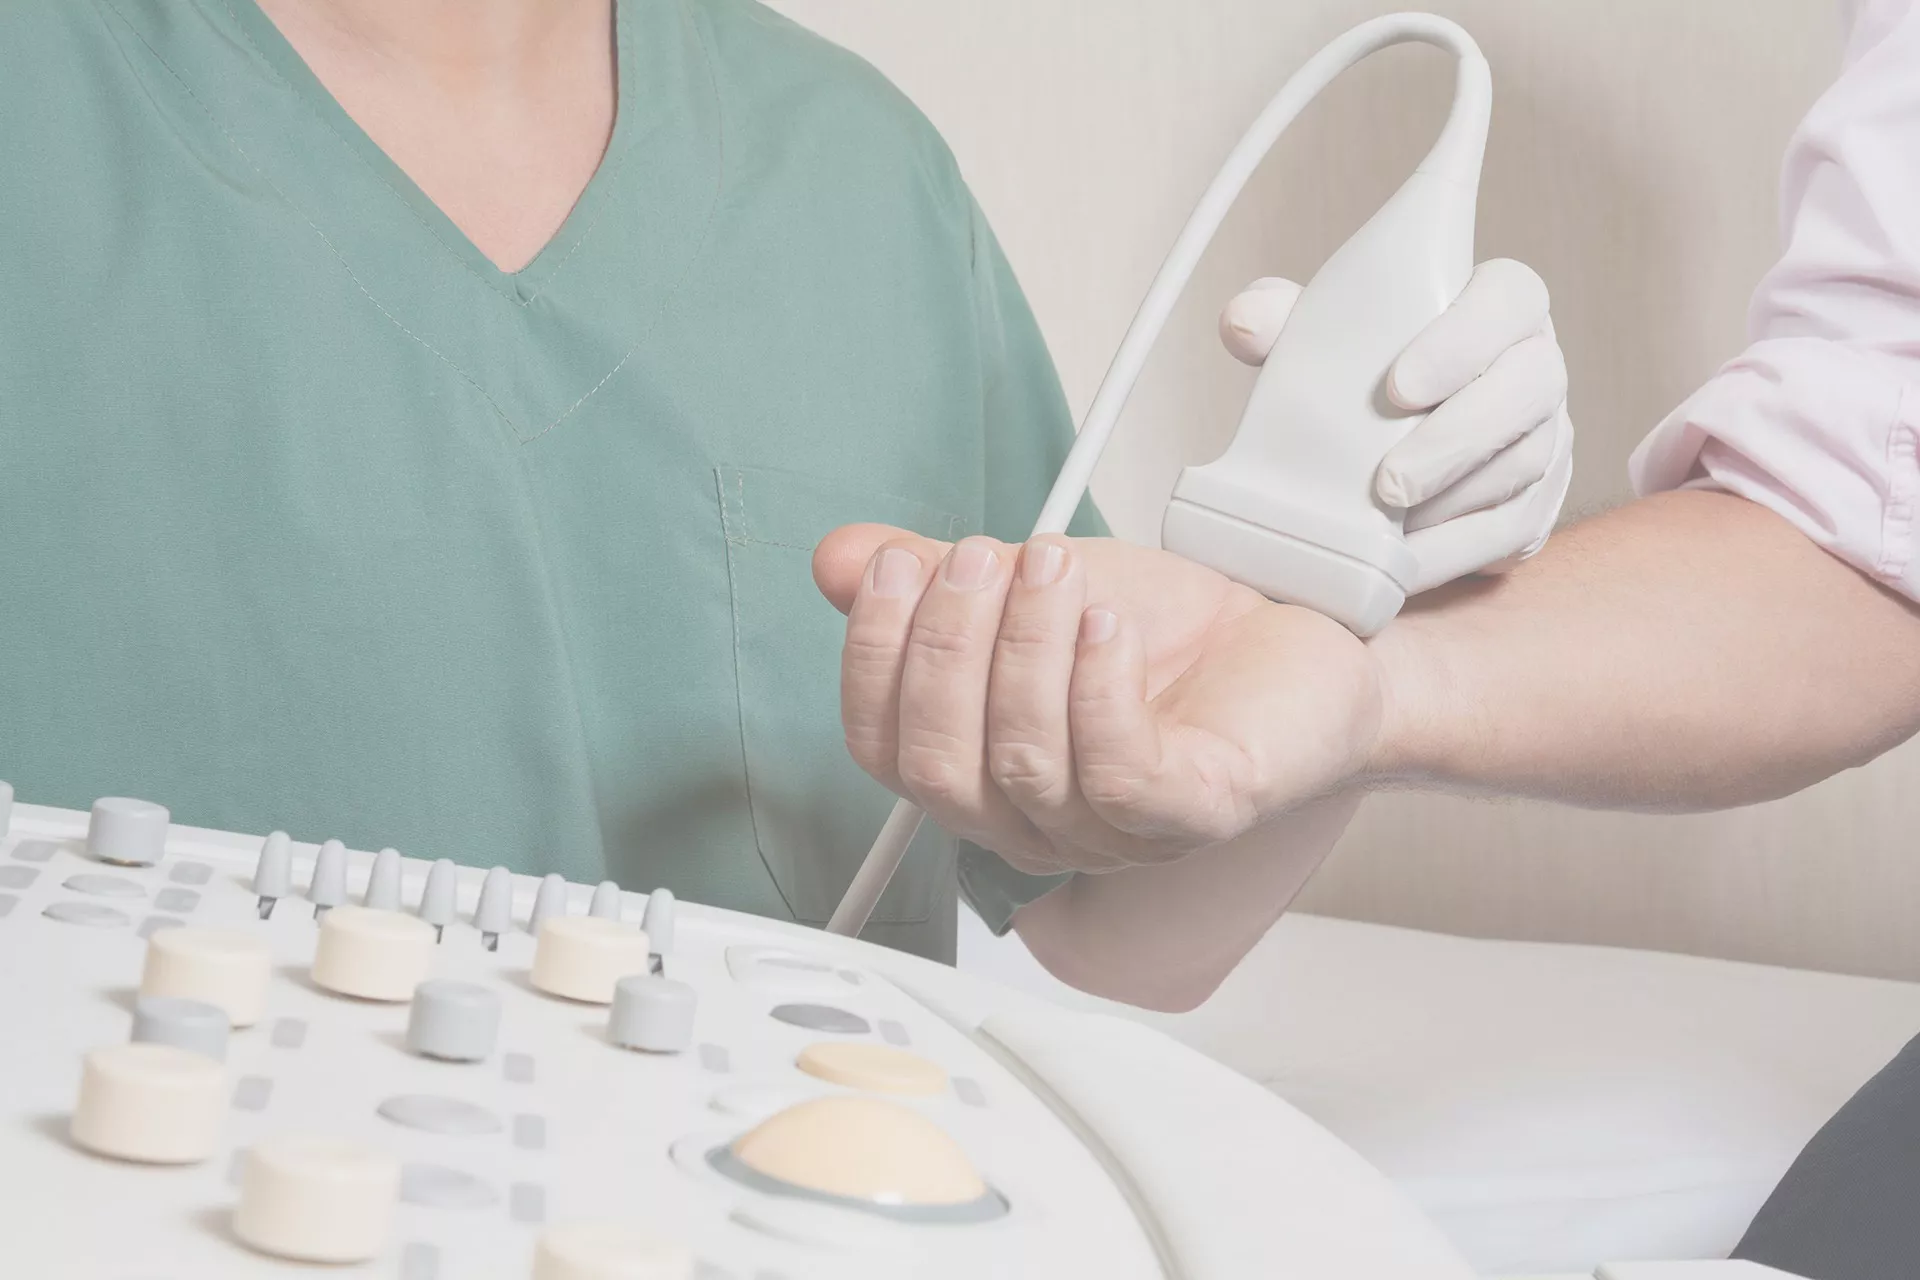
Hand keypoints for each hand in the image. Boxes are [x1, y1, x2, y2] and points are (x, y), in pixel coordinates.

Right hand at [813, 525, 1380, 874]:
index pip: (883, 749)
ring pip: (1025, 763)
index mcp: (981, 773)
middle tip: (974, 557)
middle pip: (940, 769)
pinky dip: (1100, 688)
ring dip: (1025, 648)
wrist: (1296, 634)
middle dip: (944, 651)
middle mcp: (1036, 821)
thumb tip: (842, 561)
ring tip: (1053, 565)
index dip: (873, 660)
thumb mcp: (1029, 586)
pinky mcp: (1191, 815)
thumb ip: (934, 581)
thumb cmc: (1166, 632)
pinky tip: (1106, 624)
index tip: (896, 567)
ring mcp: (1113, 832)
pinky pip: (1120, 773)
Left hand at [1221, 258, 1573, 591]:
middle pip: (1530, 390)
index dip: (1464, 341)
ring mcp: (1546, 436)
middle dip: (1459, 440)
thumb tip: (1244, 324)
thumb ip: (1280, 318)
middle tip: (1390, 483)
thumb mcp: (1315, 335)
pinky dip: (1458, 553)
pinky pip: (1513, 531)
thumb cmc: (1356, 372)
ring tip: (1389, 532)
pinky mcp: (1535, 502)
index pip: (1508, 299)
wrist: (1377, 442)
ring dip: (1456, 506)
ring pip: (1524, 467)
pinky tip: (1406, 565)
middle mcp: (1535, 365)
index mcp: (1496, 304)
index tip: (1399, 388)